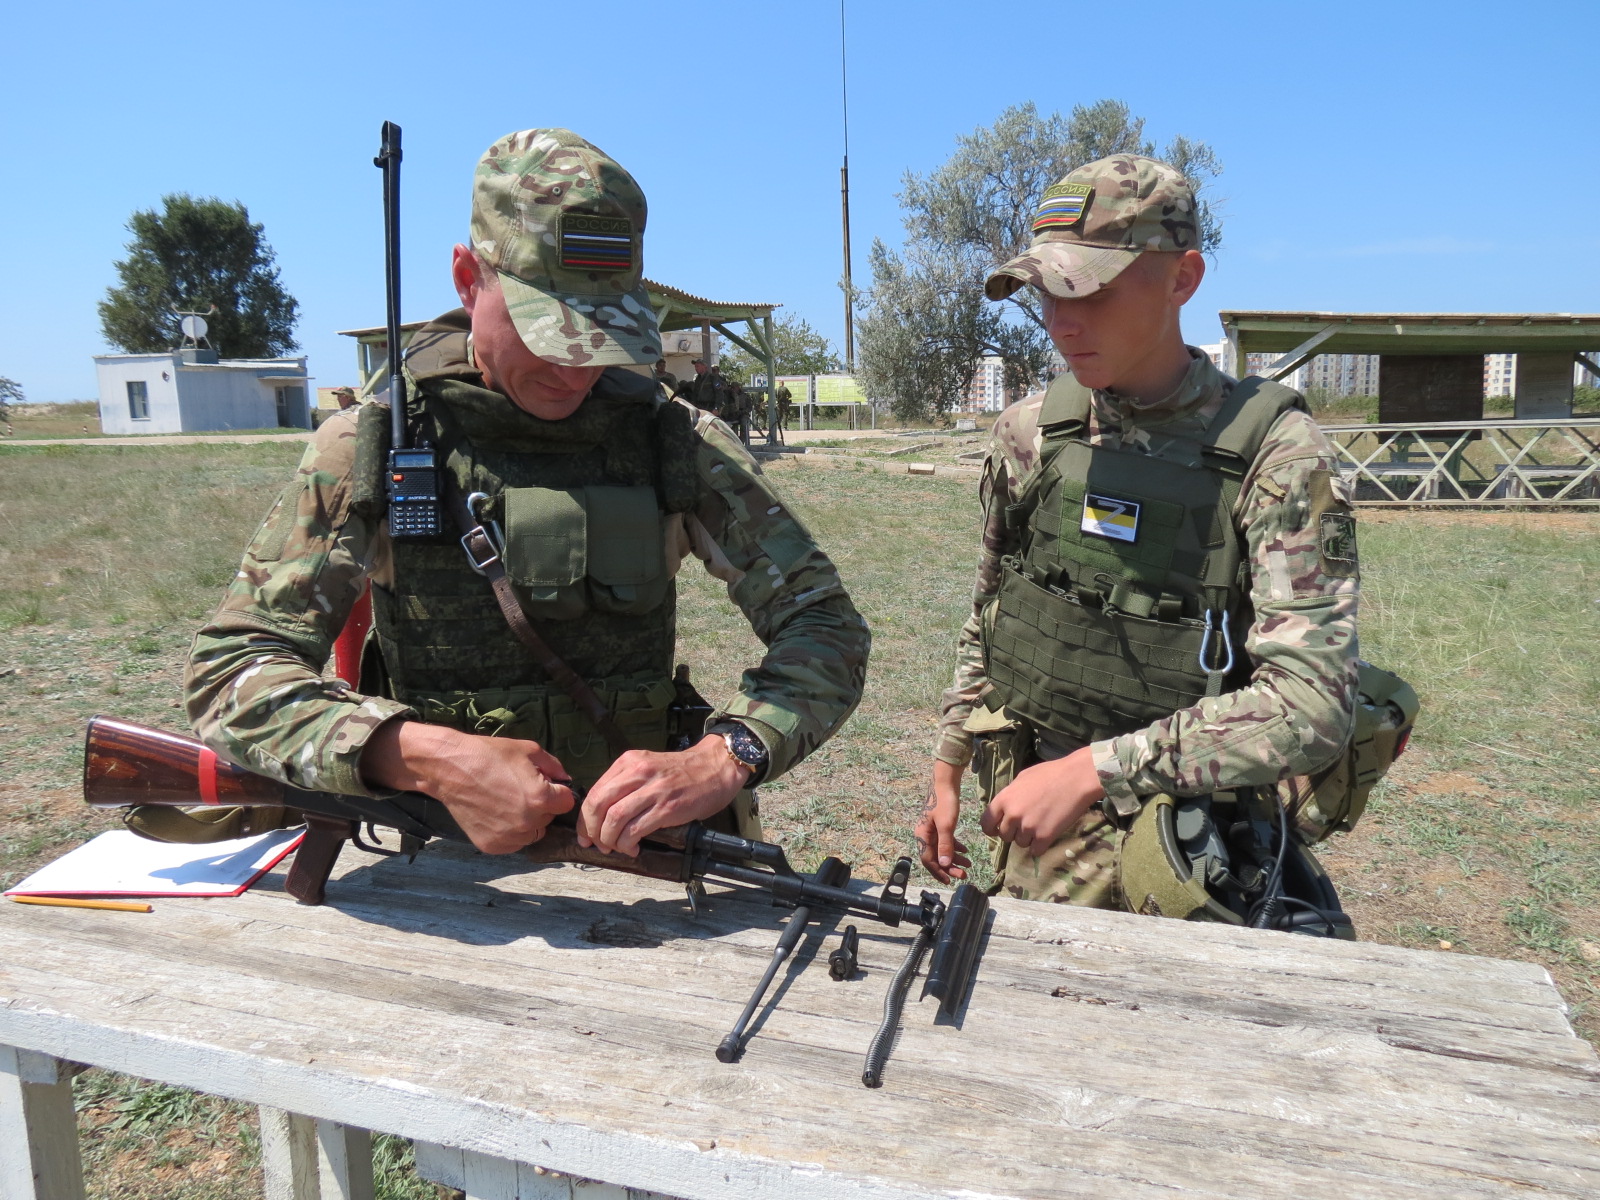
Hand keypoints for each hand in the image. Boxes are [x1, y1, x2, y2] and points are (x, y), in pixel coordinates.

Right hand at [360, 719, 575, 854]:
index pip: (566, 803)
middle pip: (549, 818)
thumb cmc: (489, 755)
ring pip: (532, 833)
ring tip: (507, 802)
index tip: (543, 784)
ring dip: (527, 821)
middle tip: (519, 790)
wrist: (450, 769)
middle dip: (541, 805)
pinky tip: (496, 813)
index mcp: (540, 799)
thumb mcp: (528, 750)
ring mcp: (509, 837)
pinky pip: (513, 842)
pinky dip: (510, 832)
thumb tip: (566, 780)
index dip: (557, 792)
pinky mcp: (492, 846)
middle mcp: (527, 823)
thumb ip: (554, 766)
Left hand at [578, 734, 749, 856]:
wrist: (715, 767)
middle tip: (597, 844)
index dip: (585, 818)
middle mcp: (638, 772)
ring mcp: (653, 790)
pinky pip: (636, 830)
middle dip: (592, 830)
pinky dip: (627, 843)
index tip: (585, 834)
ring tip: (616, 847)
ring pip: (614, 818)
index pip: (595, 792)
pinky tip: (633, 847)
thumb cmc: (682, 772)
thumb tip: (602, 813)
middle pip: (598, 805)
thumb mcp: (648, 766)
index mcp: (629, 762)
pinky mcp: (667, 808)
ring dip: (609, 840)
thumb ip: (626, 783)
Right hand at [917, 758, 971, 883]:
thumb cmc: (944, 802)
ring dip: (954, 858)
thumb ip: (945, 846)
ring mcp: (932, 830)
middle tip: (963, 875)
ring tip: (968, 864)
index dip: (939, 872)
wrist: (946, 782)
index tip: (950, 880)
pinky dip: (955, 847)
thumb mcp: (946, 825)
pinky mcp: (939, 825)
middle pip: (935, 857)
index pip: (928, 860)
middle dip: (949, 867)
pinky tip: (965, 850)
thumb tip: (943, 865)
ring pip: (942, 850)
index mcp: (922, 836)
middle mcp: (924, 835)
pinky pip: (946, 841)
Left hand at [980, 746, 1104, 855]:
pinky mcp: (1044, 837)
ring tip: (1040, 825)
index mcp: (1004, 799)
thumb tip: (1006, 807)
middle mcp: (1012, 816)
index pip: (986, 823)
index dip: (991, 828)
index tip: (996, 830)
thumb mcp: (1022, 778)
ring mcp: (1028, 828)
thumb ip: (1010, 795)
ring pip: (1020, 844)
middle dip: (1013, 832)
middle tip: (1026, 824)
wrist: (1076, 779)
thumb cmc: (1050, 773)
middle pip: (1004, 836)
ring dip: (1028, 838)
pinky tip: (1047, 834)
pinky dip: (1040, 846)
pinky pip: (1035, 851)